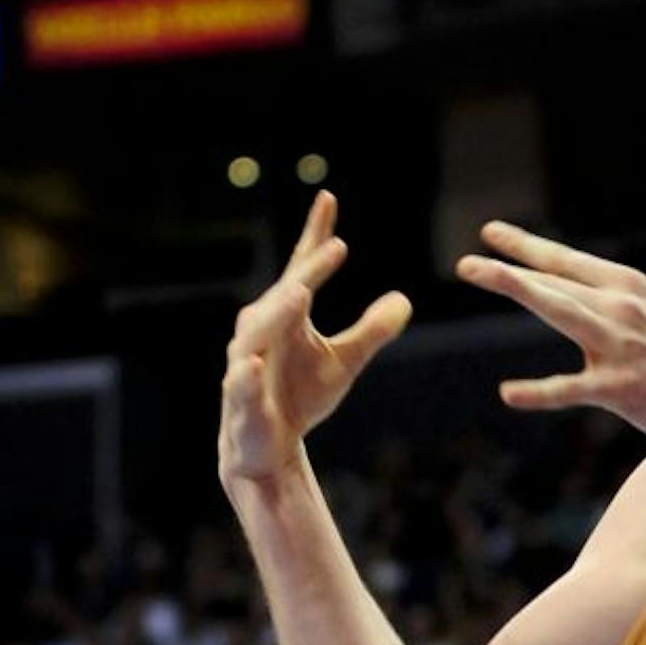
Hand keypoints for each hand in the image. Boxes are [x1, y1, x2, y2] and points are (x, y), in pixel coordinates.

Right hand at [219, 192, 411, 487]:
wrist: (269, 447)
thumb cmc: (300, 397)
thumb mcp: (345, 362)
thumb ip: (371, 330)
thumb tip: (404, 300)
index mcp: (285, 316)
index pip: (302, 269)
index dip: (315, 236)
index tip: (329, 197)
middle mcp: (260, 331)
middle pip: (286, 293)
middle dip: (309, 270)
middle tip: (335, 245)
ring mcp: (246, 364)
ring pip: (258, 332)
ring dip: (278, 311)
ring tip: (301, 293)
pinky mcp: (241, 400)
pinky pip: (240, 384)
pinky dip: (246, 375)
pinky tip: (253, 365)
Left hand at [457, 223, 645, 445]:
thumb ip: (618, 307)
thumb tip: (580, 301)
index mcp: (629, 288)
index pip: (567, 261)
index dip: (526, 246)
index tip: (491, 233)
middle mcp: (621, 308)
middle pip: (553, 280)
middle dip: (507, 267)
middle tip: (466, 263)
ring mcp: (619, 347)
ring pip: (556, 309)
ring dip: (513, 286)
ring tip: (474, 272)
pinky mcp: (620, 389)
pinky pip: (570, 389)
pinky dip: (538, 392)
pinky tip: (510, 393)